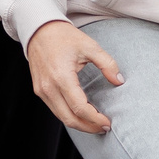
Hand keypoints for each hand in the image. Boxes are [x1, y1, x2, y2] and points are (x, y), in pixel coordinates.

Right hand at [26, 19, 120, 134]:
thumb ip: (107, 64)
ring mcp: (42, 90)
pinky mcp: (39, 90)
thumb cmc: (64, 37)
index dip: (94, 119)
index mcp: (61, 77)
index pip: (79, 107)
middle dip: (88, 127)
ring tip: (95, 124)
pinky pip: (55, 109)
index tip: (107, 122)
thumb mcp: (90, 46)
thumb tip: (119, 81)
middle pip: (69, 118)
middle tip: (104, 128)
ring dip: (79, 124)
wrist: (39, 30)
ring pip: (60, 117)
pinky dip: (69, 116)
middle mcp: (49, 87)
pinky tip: (81, 114)